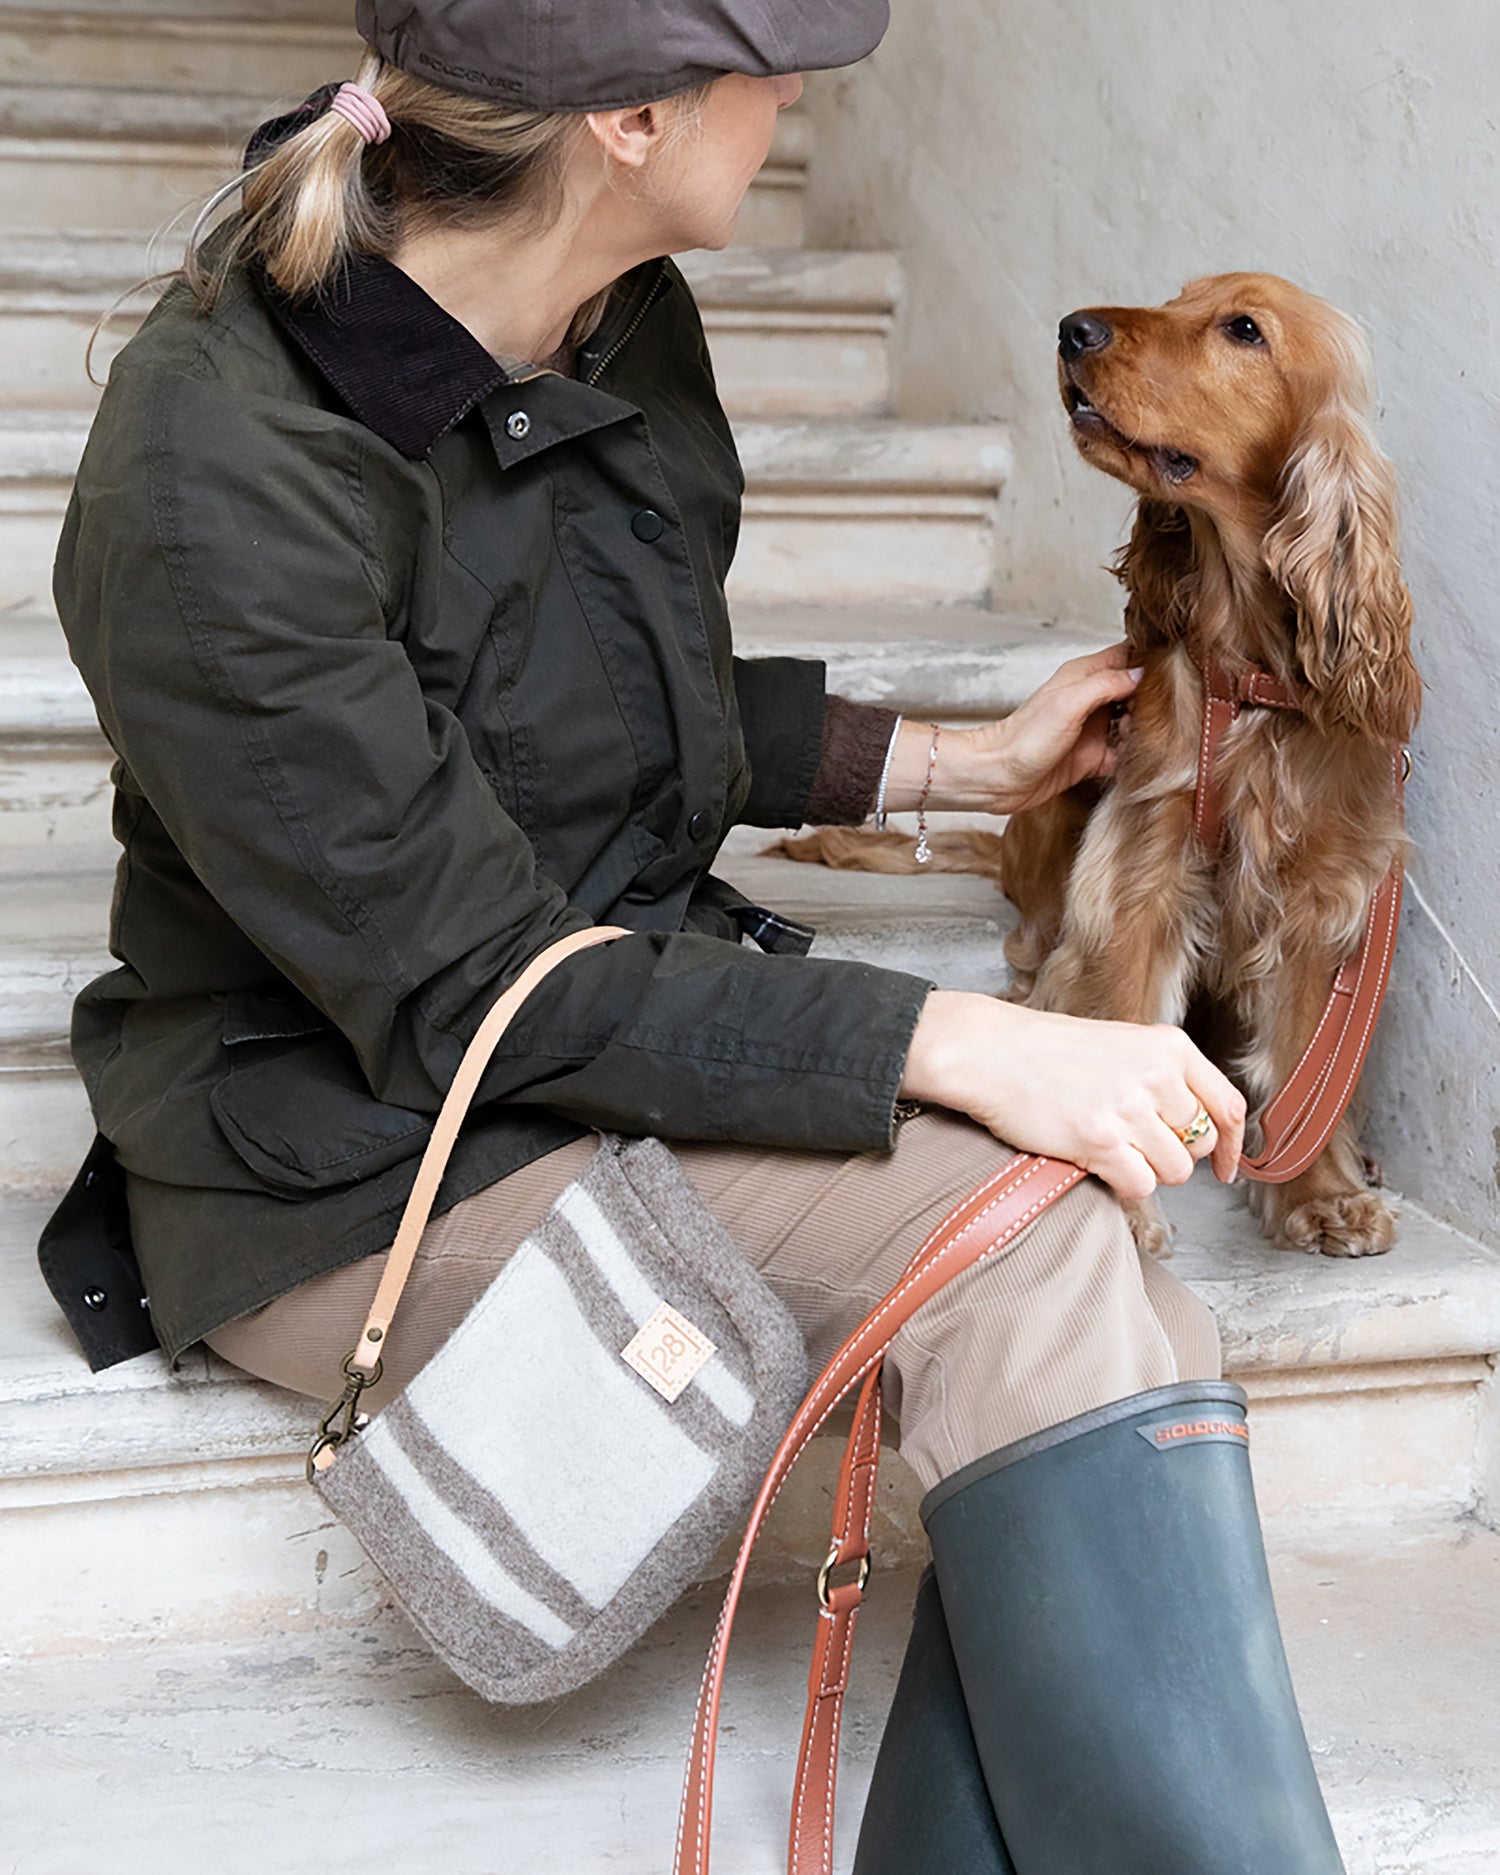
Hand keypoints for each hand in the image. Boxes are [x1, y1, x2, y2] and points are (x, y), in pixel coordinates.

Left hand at [887, 643, 1142, 817]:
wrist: (997, 779)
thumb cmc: (1024, 740)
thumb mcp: (1068, 703)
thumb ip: (1106, 683)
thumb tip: (1142, 673)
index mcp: (1083, 676)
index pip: (1127, 654)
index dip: (1152, 657)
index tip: (1178, 666)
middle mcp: (1091, 699)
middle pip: (1138, 689)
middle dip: (1156, 698)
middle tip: (1164, 712)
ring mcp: (1093, 729)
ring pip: (1135, 722)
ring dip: (1148, 728)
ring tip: (1150, 736)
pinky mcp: (1092, 758)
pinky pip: (1124, 753)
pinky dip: (1136, 756)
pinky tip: (1144, 760)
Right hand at [900, 991, 1246, 1198]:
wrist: (990, 1052)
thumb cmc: (1046, 1052)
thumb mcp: (1121, 1045)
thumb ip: (1162, 1077)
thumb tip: (1195, 1128)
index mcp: (1168, 1047)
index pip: (1228, 1105)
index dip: (1231, 1145)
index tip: (1225, 1167)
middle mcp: (1157, 1075)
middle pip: (1198, 1144)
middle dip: (1170, 1154)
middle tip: (1132, 1145)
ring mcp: (1130, 1109)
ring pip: (1174, 1171)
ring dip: (1145, 1170)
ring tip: (1108, 1150)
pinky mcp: (1101, 1141)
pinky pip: (1140, 1186)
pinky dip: (1122, 1186)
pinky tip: (1095, 1165)